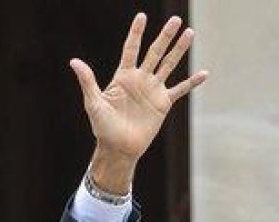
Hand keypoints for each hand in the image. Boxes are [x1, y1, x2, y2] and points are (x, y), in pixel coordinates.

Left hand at [70, 14, 206, 190]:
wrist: (118, 148)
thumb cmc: (103, 127)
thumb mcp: (93, 103)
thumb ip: (87, 81)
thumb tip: (74, 61)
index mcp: (123, 76)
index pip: (131, 49)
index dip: (136, 32)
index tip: (142, 16)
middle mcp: (140, 79)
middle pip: (155, 52)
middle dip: (165, 36)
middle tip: (176, 19)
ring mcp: (153, 90)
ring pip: (169, 65)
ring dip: (179, 50)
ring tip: (189, 33)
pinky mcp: (163, 103)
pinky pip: (180, 90)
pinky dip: (192, 82)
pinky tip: (204, 73)